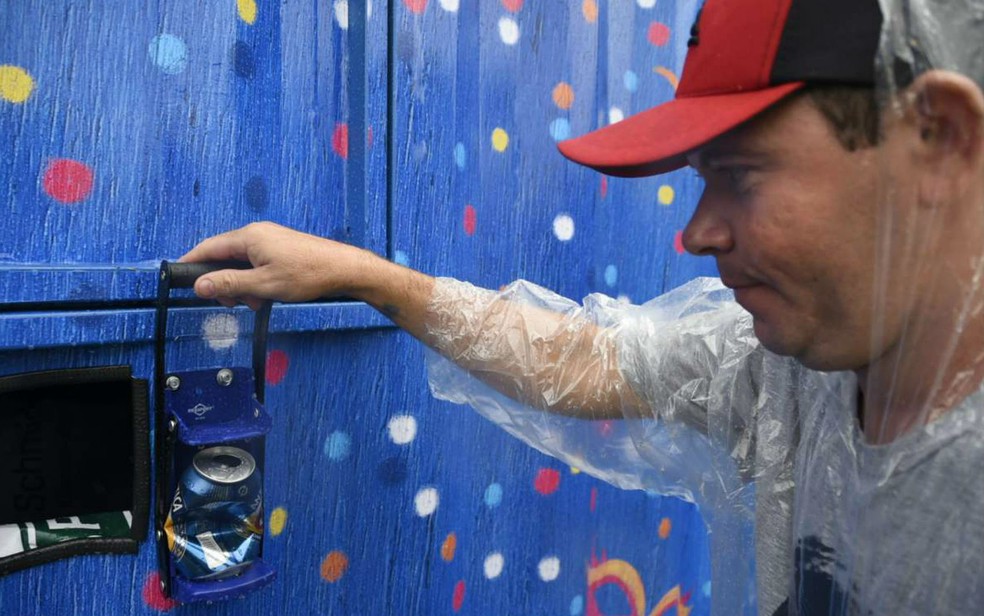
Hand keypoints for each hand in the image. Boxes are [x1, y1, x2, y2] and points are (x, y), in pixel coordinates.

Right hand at [179, 222, 379, 308]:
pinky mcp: (281, 248)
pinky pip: (257, 263)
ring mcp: (270, 240)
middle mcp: (257, 233)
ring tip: (256, 302)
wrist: (343, 269)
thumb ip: (229, 284)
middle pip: (224, 257)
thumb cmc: (308, 274)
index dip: (192, 263)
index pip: (209, 247)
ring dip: (242, 285)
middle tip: (231, 302)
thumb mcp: (263, 284)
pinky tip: (266, 296)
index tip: (178, 277)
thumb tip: (200, 285)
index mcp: (249, 237)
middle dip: (223, 281)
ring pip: (242, 263)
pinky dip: (256, 280)